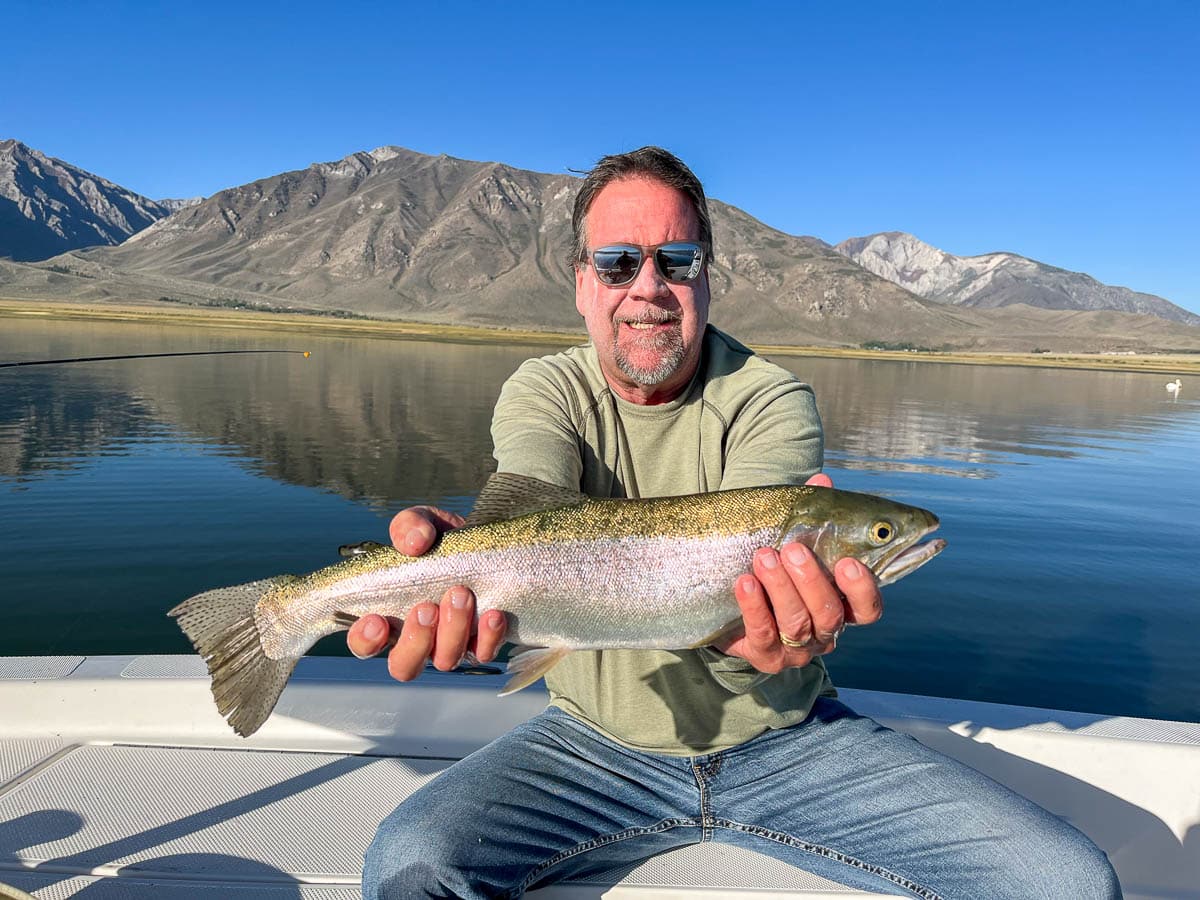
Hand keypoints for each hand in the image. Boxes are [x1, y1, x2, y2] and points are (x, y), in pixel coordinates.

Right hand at [345, 505, 507, 680]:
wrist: (485, 543)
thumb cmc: (440, 540)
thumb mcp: (422, 523)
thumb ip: (409, 526)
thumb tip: (413, 544)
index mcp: (387, 614)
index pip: (364, 644)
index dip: (366, 640)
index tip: (377, 621)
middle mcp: (416, 639)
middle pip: (404, 666)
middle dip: (415, 640)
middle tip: (427, 607)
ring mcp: (449, 645)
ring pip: (444, 661)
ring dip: (452, 631)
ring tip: (461, 594)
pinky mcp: (482, 643)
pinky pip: (483, 652)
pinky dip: (488, 636)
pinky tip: (493, 613)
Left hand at [716, 473, 882, 671]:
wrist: (730, 602)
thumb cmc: (775, 567)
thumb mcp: (793, 539)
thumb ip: (812, 513)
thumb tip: (822, 479)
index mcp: (842, 605)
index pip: (867, 608)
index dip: (862, 589)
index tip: (849, 562)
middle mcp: (825, 632)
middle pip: (830, 614)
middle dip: (812, 580)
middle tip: (792, 548)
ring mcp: (796, 648)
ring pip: (796, 623)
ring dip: (780, 587)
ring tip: (764, 556)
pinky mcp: (764, 655)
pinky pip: (762, 634)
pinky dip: (754, 607)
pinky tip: (745, 582)